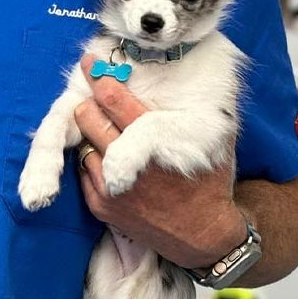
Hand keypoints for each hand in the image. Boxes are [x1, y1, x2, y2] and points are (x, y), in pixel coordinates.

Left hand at [74, 54, 245, 268]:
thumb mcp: (214, 140)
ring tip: (105, 130)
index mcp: (155, 139)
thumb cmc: (209, 182)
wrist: (203, 237)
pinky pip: (83, 169)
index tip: (90, 61)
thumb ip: (196, 107)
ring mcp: (111, 186)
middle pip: (88, 117)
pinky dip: (92, 159)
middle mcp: (128, 162)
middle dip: (90, 102)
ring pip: (82, 141)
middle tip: (95, 97)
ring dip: (91, 134)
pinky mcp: (101, 206)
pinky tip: (108, 157)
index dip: (99, 76)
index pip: (113, 99)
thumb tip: (181, 71)